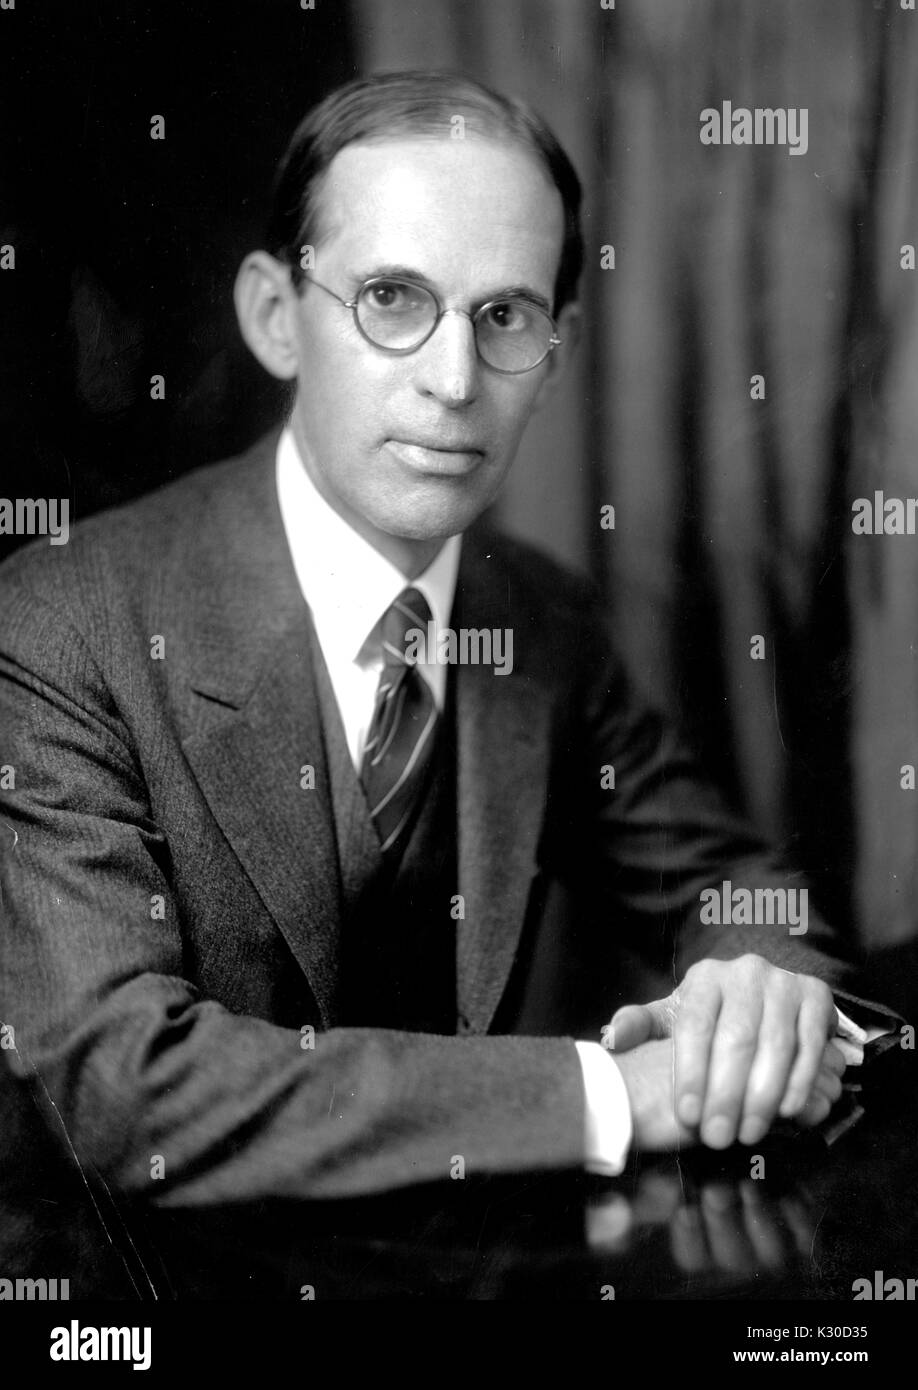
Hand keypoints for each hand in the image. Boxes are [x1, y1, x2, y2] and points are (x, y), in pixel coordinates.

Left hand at [604, 954, 843, 1148]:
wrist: (765, 993)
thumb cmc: (713, 1016)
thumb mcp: (673, 1017)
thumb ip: (641, 1027)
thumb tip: (613, 1037)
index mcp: (706, 977)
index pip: (695, 1025)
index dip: (689, 1072)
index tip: (686, 1114)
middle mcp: (747, 972)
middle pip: (736, 1038)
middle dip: (726, 1094)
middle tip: (718, 1136)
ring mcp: (785, 982)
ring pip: (776, 1045)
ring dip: (763, 1096)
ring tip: (748, 1134)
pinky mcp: (817, 997)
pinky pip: (811, 1045)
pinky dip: (800, 1081)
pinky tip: (787, 1112)